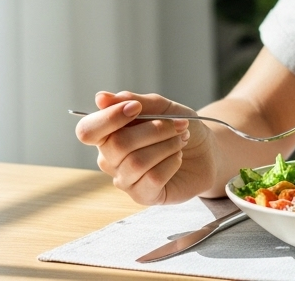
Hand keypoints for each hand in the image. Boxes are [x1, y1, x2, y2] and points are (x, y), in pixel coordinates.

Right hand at [74, 91, 218, 204]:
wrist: (206, 150)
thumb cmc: (179, 126)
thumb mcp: (161, 106)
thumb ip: (133, 101)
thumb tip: (101, 98)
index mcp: (108, 134)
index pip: (87, 130)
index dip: (108, 118)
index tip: (136, 108)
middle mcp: (110, 159)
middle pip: (117, 145)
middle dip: (154, 130)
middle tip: (179, 124)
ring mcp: (125, 180)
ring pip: (137, 162)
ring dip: (167, 145)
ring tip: (182, 139)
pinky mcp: (143, 196)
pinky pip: (152, 179)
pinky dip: (171, 163)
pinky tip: (178, 158)